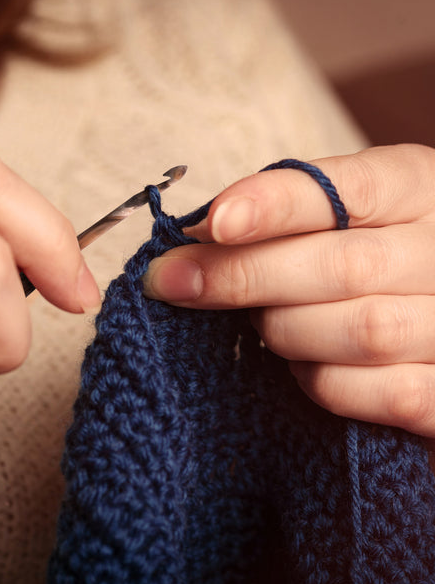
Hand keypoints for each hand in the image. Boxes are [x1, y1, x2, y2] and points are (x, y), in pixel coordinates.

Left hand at [143, 144, 434, 438]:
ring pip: (359, 332)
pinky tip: (303, 366)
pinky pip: (380, 393)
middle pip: (342, 267)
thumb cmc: (373, 255)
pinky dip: (324, 383)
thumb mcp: (345, 215)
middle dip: (244, 276)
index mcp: (417, 189)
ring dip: (286, 331)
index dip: (274, 204)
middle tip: (173, 281)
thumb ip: (286, 218)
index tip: (214, 222)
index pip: (346, 190)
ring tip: (262, 325)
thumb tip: (200, 238)